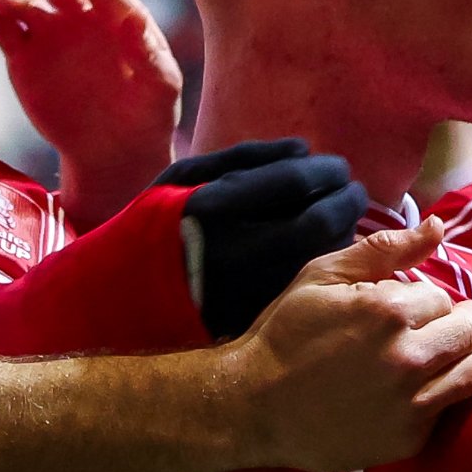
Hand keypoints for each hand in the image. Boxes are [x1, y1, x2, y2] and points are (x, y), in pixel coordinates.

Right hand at [0, 0, 185, 218]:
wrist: (113, 150)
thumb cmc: (147, 115)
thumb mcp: (160, 86)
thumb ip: (148, 54)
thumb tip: (136, 19)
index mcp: (116, 14)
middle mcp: (79, 15)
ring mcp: (49, 34)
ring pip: (26, 2)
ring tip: (1, 4)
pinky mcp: (23, 57)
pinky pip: (5, 33)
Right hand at [168, 139, 372, 339]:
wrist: (119, 298)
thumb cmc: (155, 227)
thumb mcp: (183, 177)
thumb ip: (245, 158)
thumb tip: (304, 150)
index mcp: (214, 207)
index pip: (296, 181)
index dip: (327, 172)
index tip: (337, 168)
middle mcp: (233, 251)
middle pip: (320, 223)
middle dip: (346, 202)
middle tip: (352, 192)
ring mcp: (246, 291)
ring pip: (322, 261)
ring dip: (343, 235)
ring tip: (339, 220)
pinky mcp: (258, 321)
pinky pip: (311, 291)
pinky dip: (326, 269)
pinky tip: (322, 256)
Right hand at [229, 221, 471, 469]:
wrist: (254, 406)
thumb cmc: (285, 335)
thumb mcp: (323, 276)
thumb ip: (386, 249)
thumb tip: (439, 227)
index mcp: (390, 311)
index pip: (442, 297)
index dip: (431, 298)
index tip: (419, 304)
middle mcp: (409, 358)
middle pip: (469, 331)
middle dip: (466, 320)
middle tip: (461, 319)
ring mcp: (412, 403)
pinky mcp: (409, 438)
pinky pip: (450, 408)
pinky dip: (451, 391)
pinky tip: (441, 382)